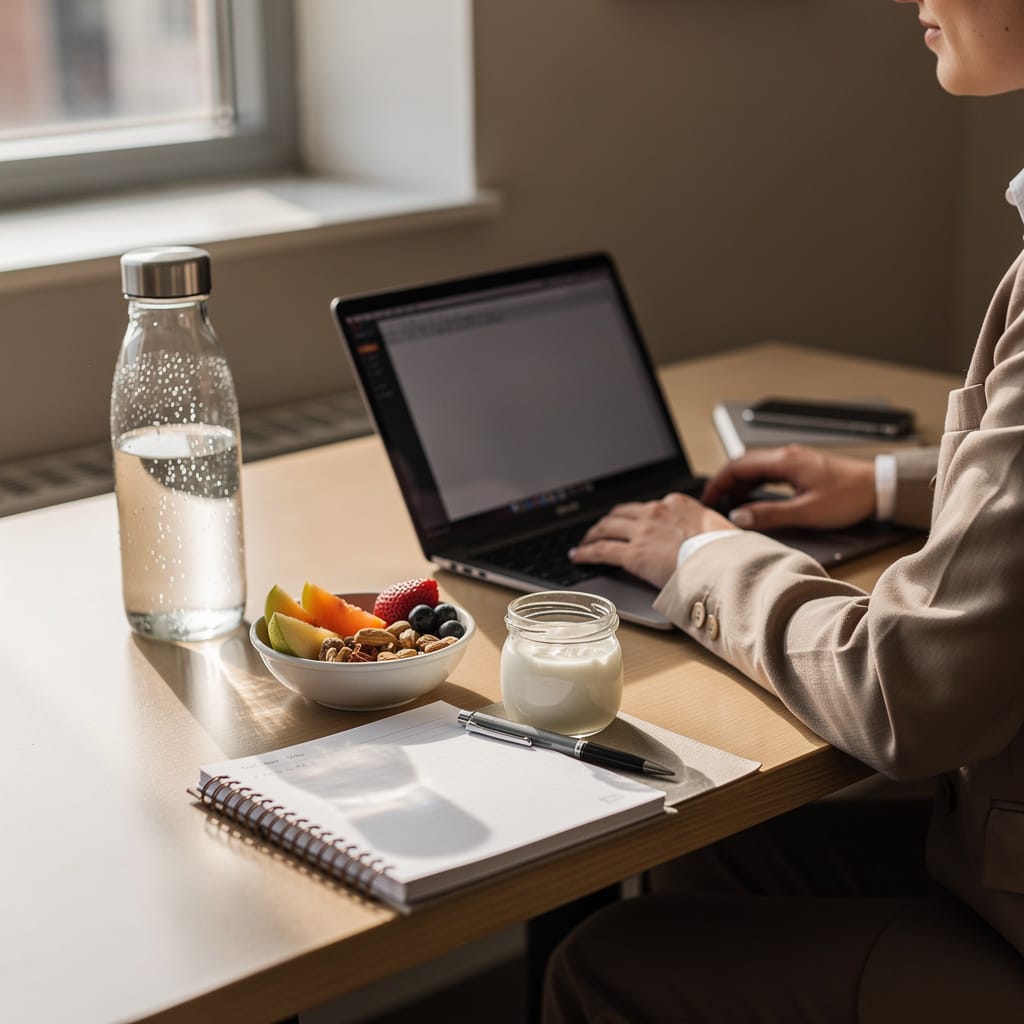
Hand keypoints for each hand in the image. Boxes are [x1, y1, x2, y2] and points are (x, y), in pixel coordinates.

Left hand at [570, 492, 734, 588]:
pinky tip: (578, 556)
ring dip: (593, 534)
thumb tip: (707, 540)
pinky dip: (586, 552)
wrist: (724, 563)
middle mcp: (656, 512)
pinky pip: (601, 550)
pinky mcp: (633, 554)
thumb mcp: (719, 529)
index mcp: (678, 503)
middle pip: (621, 513)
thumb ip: (704, 529)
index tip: (629, 521)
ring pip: (606, 528)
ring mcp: (642, 532)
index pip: (648, 507)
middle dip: (608, 521)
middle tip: (599, 530)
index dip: (634, 515)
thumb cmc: (728, 551)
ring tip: (585, 542)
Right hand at [702, 445, 875, 530]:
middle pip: (743, 464)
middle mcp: (786, 456)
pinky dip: (754, 484)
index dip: (718, 483)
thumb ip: (770, 514)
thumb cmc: (849, 496)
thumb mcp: (807, 511)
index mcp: (784, 461)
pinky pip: (768, 472)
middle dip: (724, 484)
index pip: (738, 466)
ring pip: (755, 468)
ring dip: (739, 485)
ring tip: (730, 505)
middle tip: (714, 504)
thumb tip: (740, 517)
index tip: (707, 499)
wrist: (879, 487)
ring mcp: (794, 460)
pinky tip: (753, 499)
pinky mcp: (801, 468)